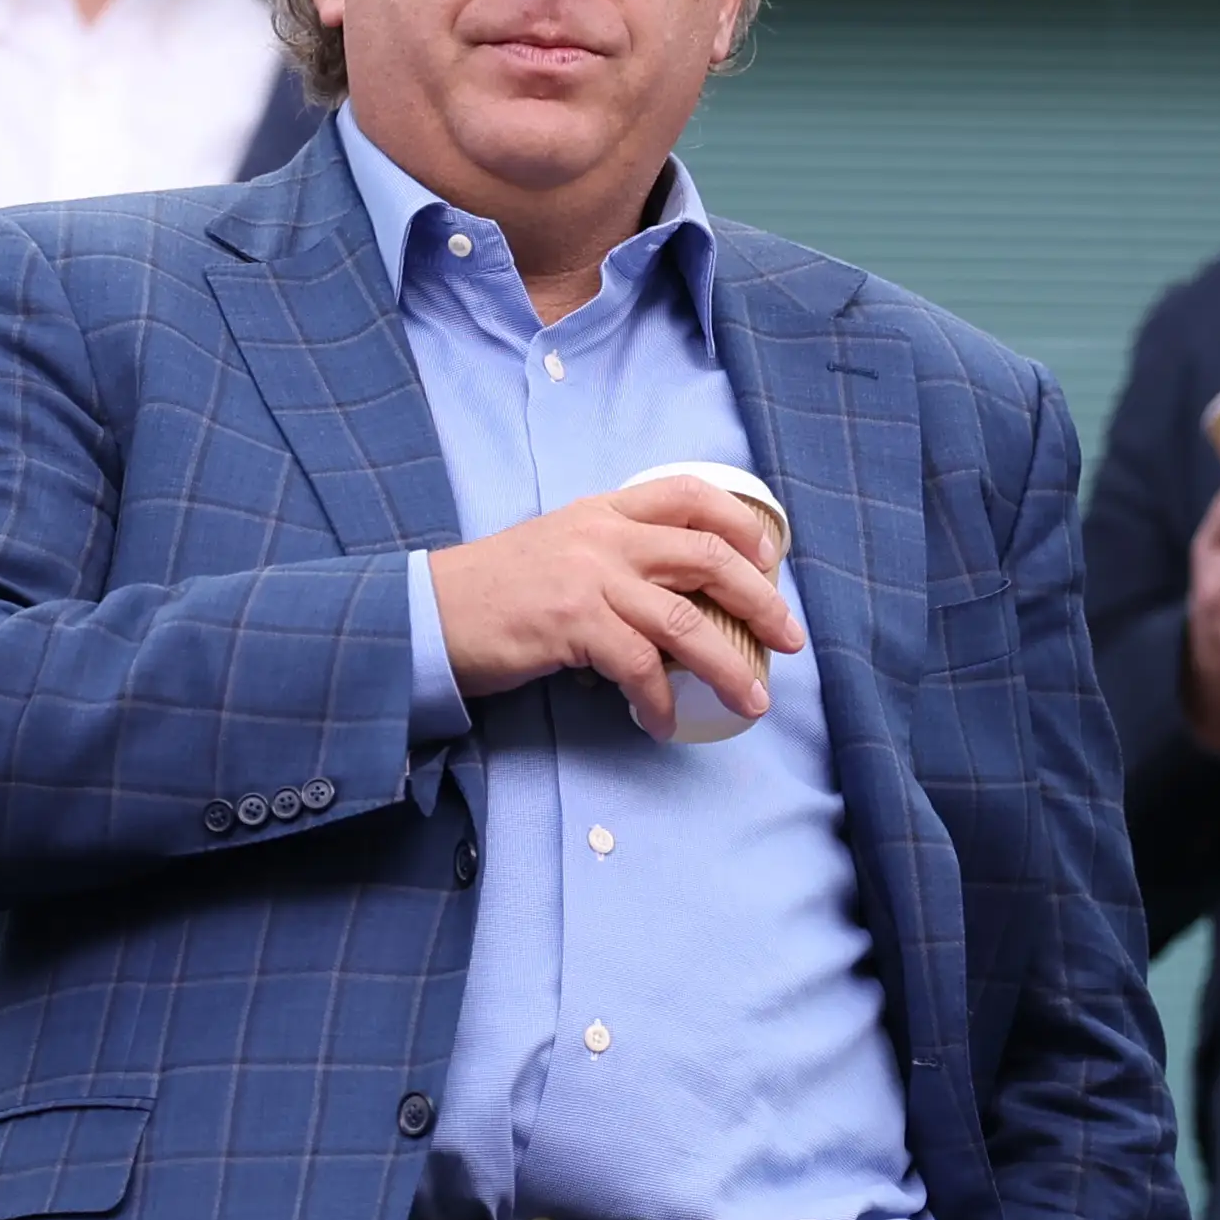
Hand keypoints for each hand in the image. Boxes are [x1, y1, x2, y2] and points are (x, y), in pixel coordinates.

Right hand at [426, 476, 804, 738]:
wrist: (429, 611)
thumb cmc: (496, 591)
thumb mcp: (561, 550)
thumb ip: (615, 558)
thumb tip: (678, 602)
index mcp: (604, 510)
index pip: (690, 495)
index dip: (742, 524)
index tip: (769, 560)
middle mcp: (604, 536)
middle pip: (708, 557)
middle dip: (761, 601)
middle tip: (789, 639)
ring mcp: (590, 578)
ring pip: (686, 622)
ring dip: (728, 667)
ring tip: (751, 699)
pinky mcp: (573, 623)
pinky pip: (640, 668)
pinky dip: (660, 702)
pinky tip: (662, 724)